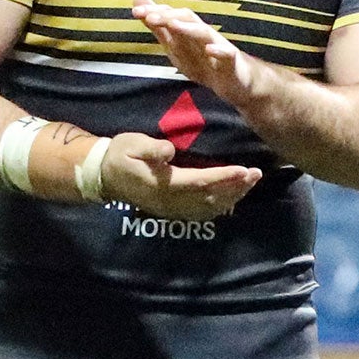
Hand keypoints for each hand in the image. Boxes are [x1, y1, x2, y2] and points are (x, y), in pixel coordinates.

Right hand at [99, 131, 259, 219]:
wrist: (103, 176)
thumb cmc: (120, 155)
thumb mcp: (131, 144)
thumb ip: (151, 148)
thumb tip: (169, 150)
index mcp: (162, 184)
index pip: (199, 182)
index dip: (223, 176)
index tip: (244, 169)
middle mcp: (170, 201)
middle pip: (210, 198)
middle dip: (236, 187)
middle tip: (256, 174)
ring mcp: (171, 209)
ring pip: (209, 208)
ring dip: (232, 196)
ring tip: (251, 183)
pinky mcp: (172, 211)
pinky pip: (201, 213)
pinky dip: (221, 206)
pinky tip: (234, 196)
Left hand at [134, 0, 260, 106]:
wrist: (237, 83)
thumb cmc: (205, 62)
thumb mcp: (176, 47)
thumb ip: (158, 27)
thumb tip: (138, 2)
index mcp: (188, 31)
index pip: (171, 15)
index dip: (154, 12)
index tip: (135, 11)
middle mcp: (203, 35)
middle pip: (187, 18)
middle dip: (168, 16)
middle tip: (148, 16)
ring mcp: (219, 46)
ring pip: (205, 33)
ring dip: (189, 28)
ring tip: (173, 25)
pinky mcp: (232, 63)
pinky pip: (228, 54)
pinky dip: (219, 51)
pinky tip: (211, 49)